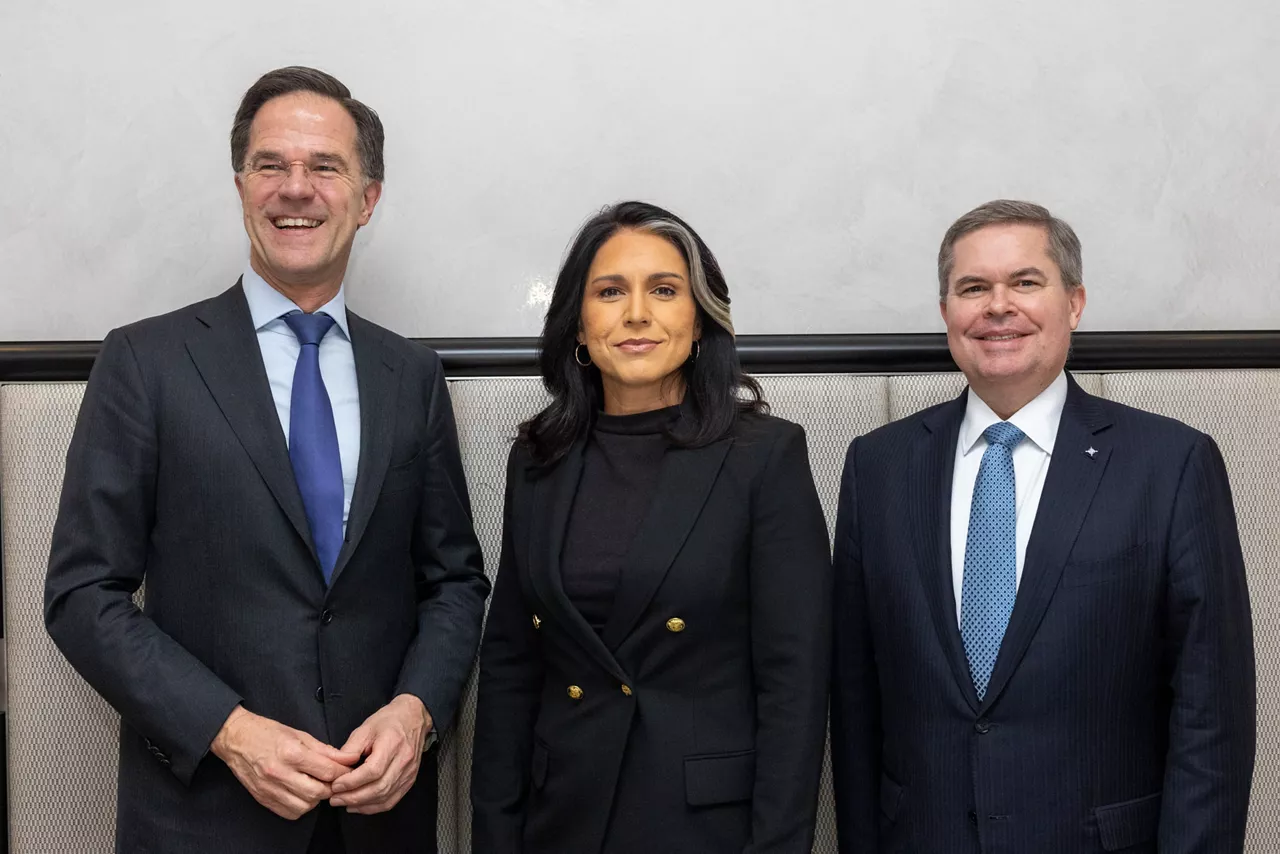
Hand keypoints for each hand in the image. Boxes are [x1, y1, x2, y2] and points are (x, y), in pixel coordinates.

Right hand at [211, 706, 360, 819]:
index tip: (348, 769)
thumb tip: (348, 758)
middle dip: (331, 786)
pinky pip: (290, 813)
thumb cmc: (268, 733)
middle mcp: (280, 773)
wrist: (236, 740)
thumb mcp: (300, 734)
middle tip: (332, 778)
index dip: (343, 771)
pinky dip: (301, 806)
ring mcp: (270, 789)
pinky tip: (301, 793)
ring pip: (305, 806)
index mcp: (291, 753)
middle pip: (318, 792)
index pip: (327, 771)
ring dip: (316, 798)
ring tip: (315, 785)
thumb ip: (325, 750)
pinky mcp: (263, 799)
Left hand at [329, 694, 432, 814]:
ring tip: (343, 803)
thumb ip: (350, 748)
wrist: (413, 719)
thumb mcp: (366, 728)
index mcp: (393, 744)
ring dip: (362, 805)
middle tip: (334, 799)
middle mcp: (404, 761)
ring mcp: (409, 773)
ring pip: (385, 798)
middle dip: (353, 797)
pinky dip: (374, 807)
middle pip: (379, 788)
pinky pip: (391, 800)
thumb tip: (337, 768)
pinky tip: (359, 806)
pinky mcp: (409, 781)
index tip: (335, 785)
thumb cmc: (389, 721)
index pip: (373, 771)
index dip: (352, 782)